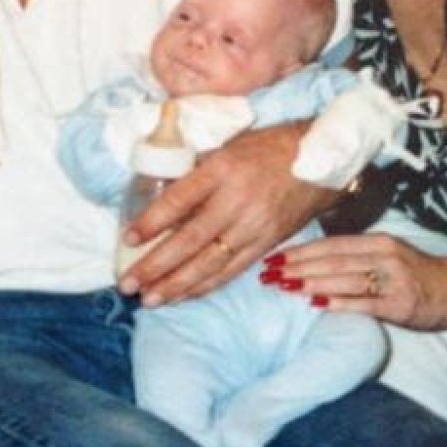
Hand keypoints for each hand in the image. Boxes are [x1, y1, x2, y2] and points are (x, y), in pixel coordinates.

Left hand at [118, 123, 336, 304]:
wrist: (319, 160)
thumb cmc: (265, 147)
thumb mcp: (226, 147)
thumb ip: (196, 172)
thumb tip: (159, 195)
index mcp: (222, 169)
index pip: (179, 200)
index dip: (151, 222)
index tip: (127, 240)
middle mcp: (237, 201)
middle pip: (190, 240)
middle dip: (156, 266)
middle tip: (127, 284)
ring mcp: (254, 226)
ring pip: (210, 263)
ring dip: (177, 285)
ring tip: (150, 300)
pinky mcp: (268, 244)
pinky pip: (232, 270)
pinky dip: (206, 286)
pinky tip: (184, 295)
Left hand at [263, 232, 446, 329]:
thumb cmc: (412, 272)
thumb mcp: (385, 253)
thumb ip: (354, 254)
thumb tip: (311, 258)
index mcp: (376, 241)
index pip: (330, 244)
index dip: (300, 250)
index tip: (273, 256)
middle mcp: (382, 255)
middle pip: (332, 260)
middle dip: (297, 266)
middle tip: (268, 273)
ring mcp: (391, 279)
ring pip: (344, 279)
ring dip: (310, 282)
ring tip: (284, 285)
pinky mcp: (399, 304)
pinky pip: (363, 302)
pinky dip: (337, 302)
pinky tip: (315, 303)